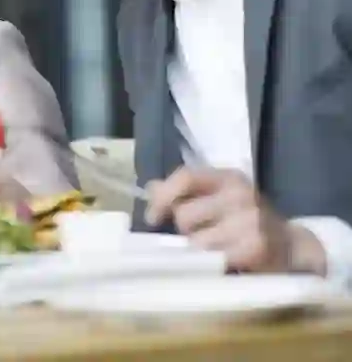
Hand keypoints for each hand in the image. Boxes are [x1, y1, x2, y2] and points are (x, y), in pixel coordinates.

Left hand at [145, 167, 325, 274]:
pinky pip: (214, 260)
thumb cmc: (246, 221)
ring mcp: (251, 220)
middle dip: (186, 230)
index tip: (152, 218)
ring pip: (196, 242)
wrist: (292, 247)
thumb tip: (149, 188)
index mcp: (228, 178)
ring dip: (199, 251)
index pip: (185, 177)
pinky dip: (213, 265)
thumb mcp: (219, 198)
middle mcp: (240, 194)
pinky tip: (225, 262)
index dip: (163, 197)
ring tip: (216, 250)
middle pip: (185, 214)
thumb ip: (185, 192)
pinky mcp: (256, 247)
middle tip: (202, 236)